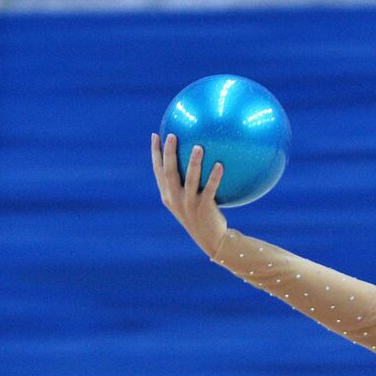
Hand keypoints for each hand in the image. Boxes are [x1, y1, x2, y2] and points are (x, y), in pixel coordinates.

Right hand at [150, 132, 227, 255]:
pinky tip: (220, 164)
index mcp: (168, 196)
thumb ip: (188, 184)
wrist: (212, 240)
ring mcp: (189, 204)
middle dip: (169, 153)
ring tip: (199, 146)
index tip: (155, 135)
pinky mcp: (204, 208)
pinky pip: (210, 189)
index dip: (155, 153)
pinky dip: (214, 176)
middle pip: (169, 172)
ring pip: (190, 179)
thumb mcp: (190, 202)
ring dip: (193, 162)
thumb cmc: (203, 217)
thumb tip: (197, 158)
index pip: (158, 171)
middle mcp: (175, 199)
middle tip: (173, 135)